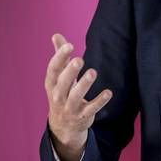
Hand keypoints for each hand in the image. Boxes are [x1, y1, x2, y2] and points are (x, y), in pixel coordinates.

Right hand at [45, 33, 111, 160]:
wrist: (63, 125)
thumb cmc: (62, 93)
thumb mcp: (58, 76)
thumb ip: (60, 56)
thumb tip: (56, 35)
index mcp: (51, 84)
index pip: (53, 70)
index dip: (60, 57)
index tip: (69, 45)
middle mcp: (58, 96)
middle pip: (62, 84)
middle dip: (70, 72)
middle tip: (79, 59)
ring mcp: (70, 107)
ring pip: (76, 96)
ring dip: (84, 85)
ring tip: (93, 72)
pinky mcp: (83, 115)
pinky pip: (91, 108)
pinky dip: (99, 101)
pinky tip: (108, 92)